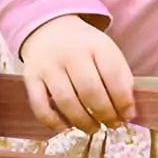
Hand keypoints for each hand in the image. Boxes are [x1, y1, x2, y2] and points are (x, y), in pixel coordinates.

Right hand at [17, 14, 137, 132]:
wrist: (49, 29)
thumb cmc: (84, 48)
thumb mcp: (106, 52)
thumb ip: (120, 78)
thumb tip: (127, 113)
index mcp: (96, 44)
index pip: (113, 76)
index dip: (123, 101)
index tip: (127, 116)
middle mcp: (70, 53)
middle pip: (90, 91)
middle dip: (105, 114)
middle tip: (111, 124)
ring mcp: (48, 66)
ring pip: (66, 101)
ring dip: (83, 121)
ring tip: (93, 128)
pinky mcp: (30, 77)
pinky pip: (39, 106)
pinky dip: (53, 121)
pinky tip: (65, 127)